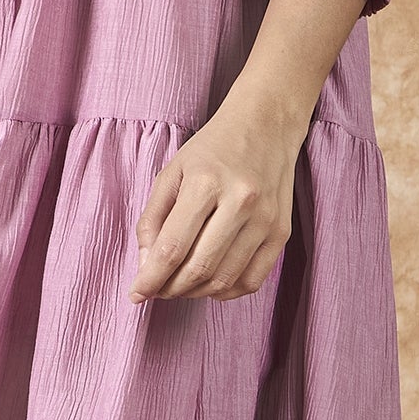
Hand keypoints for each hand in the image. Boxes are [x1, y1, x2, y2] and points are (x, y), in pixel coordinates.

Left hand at [128, 94, 303, 302]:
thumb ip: (153, 218)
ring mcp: (265, 219)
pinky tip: (211, 283)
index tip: (136, 294)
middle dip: (171, 288)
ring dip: (196, 292)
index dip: (150, 278)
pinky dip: (227, 292)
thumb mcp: (172, 172)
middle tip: (157, 289)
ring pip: (225, 279)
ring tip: (180, 285)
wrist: (265, 125)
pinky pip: (252, 280)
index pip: (172, 247)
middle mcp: (239, 202)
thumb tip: (146, 264)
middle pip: (199, 268)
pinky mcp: (282, 232)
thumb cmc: (212, 148)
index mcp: (205, 183)